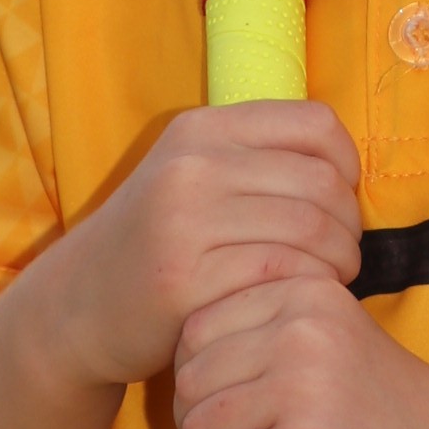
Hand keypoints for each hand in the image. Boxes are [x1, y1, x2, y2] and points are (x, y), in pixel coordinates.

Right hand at [49, 102, 360, 393]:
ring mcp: (184, 222)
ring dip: (339, 262)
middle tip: (344, 253)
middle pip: (321, 183)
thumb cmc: (158, 241)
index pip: (315, 124)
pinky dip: (307, 289)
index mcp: (201, 129)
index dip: (349, 164)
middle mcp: (191, 166)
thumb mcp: (192, 175)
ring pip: (310, 231)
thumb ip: (257, 160)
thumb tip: (349, 171)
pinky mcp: (185, 281)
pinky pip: (282, 275)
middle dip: (349, 224)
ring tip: (330, 278)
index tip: (342, 199)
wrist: (78, 304)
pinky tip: (297, 300)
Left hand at [173, 273, 428, 428]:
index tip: (210, 413)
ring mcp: (303, 384)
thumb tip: (181, 373)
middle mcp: (301, 326)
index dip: (192, 377)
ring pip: (197, 426)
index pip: (198, 327)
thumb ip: (269, 334)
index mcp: (304, 291)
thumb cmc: (391, 410)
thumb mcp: (334, 341)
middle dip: (188, 424)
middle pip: (191, 376)